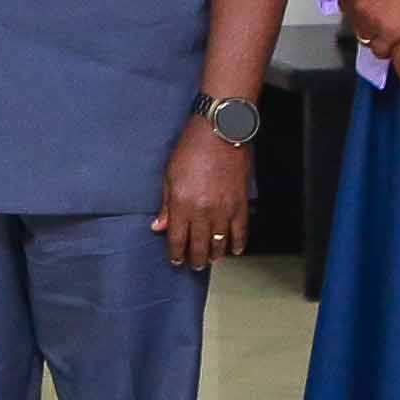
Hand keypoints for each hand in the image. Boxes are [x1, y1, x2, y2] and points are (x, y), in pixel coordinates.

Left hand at [151, 116, 254, 269]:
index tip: (176, 261)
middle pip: (199, 245)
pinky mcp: (241, 204)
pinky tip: (233, 251)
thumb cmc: (191, 149)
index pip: (177, 239)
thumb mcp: (169, 175)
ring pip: (220, 242)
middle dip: (196, 259)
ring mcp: (224, 209)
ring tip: (211, 260)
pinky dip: (237, 244)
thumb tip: (158, 226)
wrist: (220, 132)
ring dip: (215, 255)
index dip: (176, 254)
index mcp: (182, 204)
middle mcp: (203, 211)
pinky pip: (240, 231)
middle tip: (195, 266)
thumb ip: (166, 204)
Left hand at [340, 0, 399, 54]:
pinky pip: (379, 51)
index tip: (370, 8)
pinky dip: (386, 48)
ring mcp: (373, 22)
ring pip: (365, 39)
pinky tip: (395, 40)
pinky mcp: (390, 34)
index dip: (359, 8)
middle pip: (355, 24)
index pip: (345, 7)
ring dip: (375, 36)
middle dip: (367, 22)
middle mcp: (359, 7)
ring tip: (389, 28)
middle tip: (383, 18)